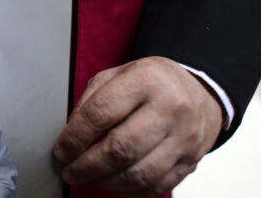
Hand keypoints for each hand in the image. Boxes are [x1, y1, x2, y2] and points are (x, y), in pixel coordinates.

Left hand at [53, 56, 222, 196]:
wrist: (199, 92)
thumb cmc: (152, 84)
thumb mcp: (119, 75)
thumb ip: (92, 100)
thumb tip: (70, 135)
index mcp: (147, 80)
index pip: (101, 113)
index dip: (75, 137)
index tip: (61, 150)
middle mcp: (170, 108)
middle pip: (120, 148)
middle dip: (87, 165)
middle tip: (70, 171)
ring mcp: (184, 137)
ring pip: (139, 173)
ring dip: (106, 181)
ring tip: (88, 177)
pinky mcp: (191, 161)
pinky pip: (156, 185)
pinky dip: (129, 191)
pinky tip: (113, 183)